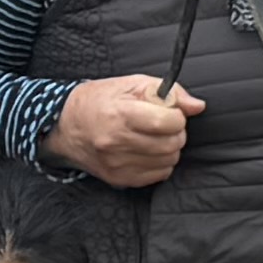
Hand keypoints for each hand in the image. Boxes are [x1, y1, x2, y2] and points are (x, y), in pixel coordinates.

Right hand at [50, 72, 202, 189]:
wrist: (66, 126)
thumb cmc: (100, 100)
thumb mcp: (131, 84)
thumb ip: (169, 92)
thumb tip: (197, 106)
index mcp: (120, 115)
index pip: (167, 123)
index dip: (177, 117)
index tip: (170, 112)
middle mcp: (116, 142)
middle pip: (171, 144)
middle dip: (175, 133)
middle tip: (164, 125)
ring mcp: (117, 164)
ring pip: (168, 161)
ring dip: (169, 148)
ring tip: (154, 137)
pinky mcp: (119, 178)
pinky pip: (158, 175)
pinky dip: (160, 163)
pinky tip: (147, 151)